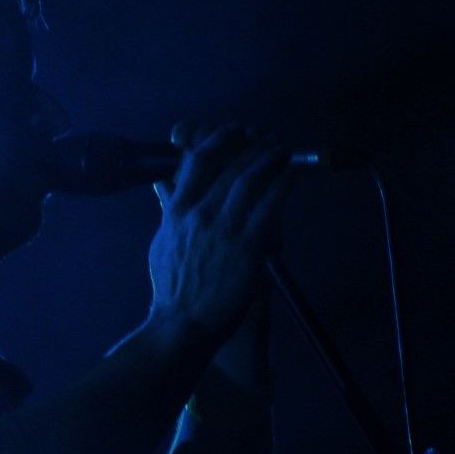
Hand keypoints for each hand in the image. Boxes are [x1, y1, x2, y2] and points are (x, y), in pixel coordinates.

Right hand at [146, 120, 293, 341]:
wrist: (183, 323)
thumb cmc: (172, 288)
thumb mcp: (162, 242)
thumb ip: (167, 209)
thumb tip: (163, 184)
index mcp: (178, 211)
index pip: (196, 160)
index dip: (218, 138)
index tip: (234, 130)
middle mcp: (200, 213)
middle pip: (229, 165)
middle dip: (253, 145)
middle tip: (269, 137)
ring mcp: (224, 228)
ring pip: (249, 179)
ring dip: (270, 158)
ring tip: (283, 149)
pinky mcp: (247, 246)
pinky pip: (268, 206)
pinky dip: (282, 185)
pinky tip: (292, 175)